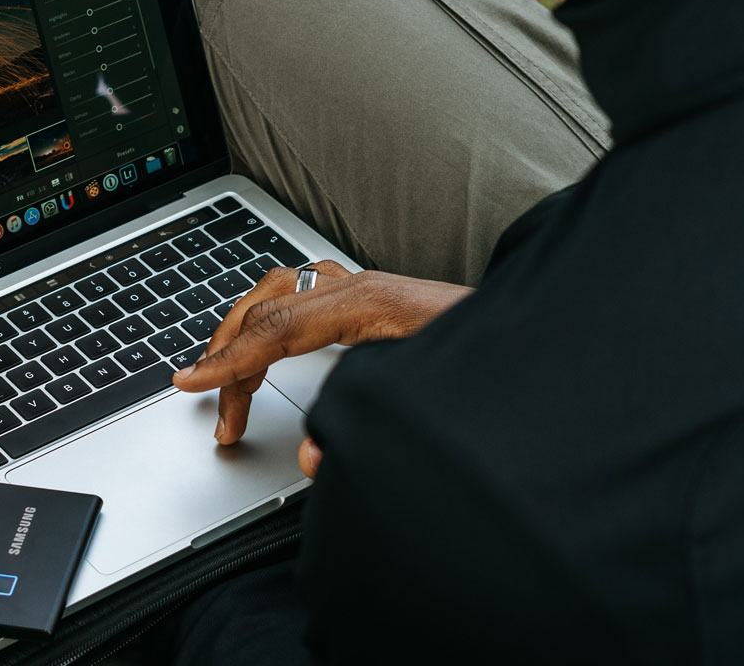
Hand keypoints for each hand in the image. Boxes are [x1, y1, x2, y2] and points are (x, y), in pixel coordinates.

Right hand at [171, 262, 473, 457]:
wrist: (554, 338)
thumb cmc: (502, 360)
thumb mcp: (433, 397)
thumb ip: (368, 426)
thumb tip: (317, 458)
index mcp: (372, 301)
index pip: (278, 328)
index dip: (229, 361)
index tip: (189, 384)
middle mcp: (364, 285)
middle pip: (268, 308)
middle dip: (231, 360)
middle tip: (217, 417)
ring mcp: (369, 287)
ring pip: (281, 295)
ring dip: (246, 337)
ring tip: (228, 385)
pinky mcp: (377, 299)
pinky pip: (304, 297)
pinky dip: (272, 322)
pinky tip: (269, 343)